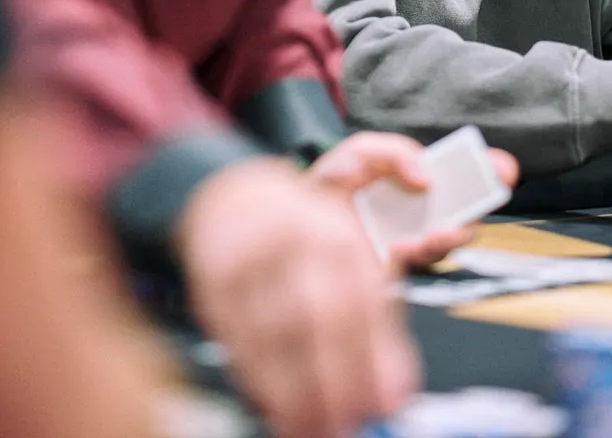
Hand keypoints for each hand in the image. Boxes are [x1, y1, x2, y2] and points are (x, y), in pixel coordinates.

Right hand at [176, 158, 419, 437]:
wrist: (235, 197)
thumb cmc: (304, 241)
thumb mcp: (351, 260)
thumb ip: (378, 325)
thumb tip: (394, 390)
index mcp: (340, 239)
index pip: (363, 303)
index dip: (376, 358)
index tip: (386, 405)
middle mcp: (297, 245)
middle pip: (319, 316)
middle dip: (335, 378)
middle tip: (345, 426)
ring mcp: (253, 262)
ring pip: (274, 332)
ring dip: (293, 390)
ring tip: (311, 430)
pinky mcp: (217, 283)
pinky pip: (237, 336)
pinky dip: (257, 378)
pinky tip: (274, 406)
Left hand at [308, 132, 519, 269]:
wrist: (293, 216)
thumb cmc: (334, 180)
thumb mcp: (362, 151)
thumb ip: (395, 153)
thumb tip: (426, 178)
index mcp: (426, 180)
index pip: (471, 177)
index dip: (494, 172)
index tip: (504, 171)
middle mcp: (428, 213)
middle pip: (469, 216)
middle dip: (474, 216)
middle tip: (464, 215)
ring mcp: (415, 242)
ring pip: (447, 247)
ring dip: (447, 242)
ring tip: (431, 236)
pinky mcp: (396, 269)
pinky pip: (416, 267)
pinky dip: (414, 256)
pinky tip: (401, 246)